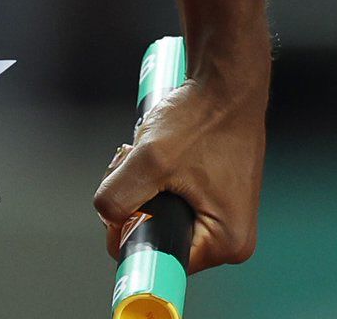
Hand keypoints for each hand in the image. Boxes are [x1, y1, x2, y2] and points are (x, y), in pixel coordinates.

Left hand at [94, 72, 266, 273]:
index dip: (132, 234)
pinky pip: (174, 196)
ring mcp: (224, 213)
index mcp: (226, 242)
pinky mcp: (216, 192)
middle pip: (160, 234)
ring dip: (142, 186)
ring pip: (162, 212)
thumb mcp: (152, 158)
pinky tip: (153, 152)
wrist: (225, 78)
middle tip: (129, 166)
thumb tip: (105, 217)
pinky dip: (156, 177)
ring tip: (141, 152)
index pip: (162, 257)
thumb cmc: (203, 116)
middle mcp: (230, 236)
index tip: (118, 208)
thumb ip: (119, 194)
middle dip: (136, 204)